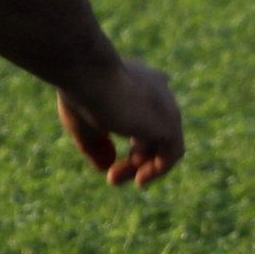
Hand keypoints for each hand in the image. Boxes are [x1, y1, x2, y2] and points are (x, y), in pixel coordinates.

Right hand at [57, 56, 183, 186]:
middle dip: (133, 158)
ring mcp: (167, 107)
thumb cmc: (82, 93)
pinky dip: (157, 169)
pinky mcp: (169, 124)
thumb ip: (96, 145)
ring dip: (140, 167)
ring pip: (161, 144)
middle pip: (152, 132)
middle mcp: (157, 90)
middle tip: (110, 177)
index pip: (147, 109)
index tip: (110, 157)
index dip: (136, 136)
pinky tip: (139, 179)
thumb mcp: (83, 123)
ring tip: (114, 179)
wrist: (88, 73)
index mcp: (139, 81)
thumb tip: (106, 166)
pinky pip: (172, 154)